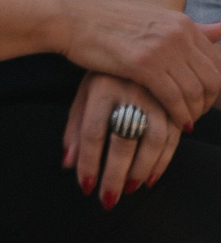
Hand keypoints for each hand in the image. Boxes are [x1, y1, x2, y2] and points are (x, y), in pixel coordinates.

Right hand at [58, 0, 220, 127]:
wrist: (70, 17)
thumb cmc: (105, 20)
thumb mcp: (149, 18)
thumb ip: (184, 29)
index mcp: (181, 22)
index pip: (215, 62)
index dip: (213, 87)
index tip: (201, 100)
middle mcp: (178, 33)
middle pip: (211, 78)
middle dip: (207, 103)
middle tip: (195, 116)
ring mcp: (162, 48)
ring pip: (195, 91)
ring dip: (194, 112)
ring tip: (186, 124)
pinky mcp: (144, 64)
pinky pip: (174, 97)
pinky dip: (179, 115)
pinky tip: (176, 124)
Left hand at [64, 71, 181, 206]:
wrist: (134, 43)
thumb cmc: (103, 76)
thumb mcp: (83, 94)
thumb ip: (75, 128)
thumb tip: (68, 164)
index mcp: (100, 88)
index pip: (92, 132)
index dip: (89, 163)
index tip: (86, 187)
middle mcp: (129, 92)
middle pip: (122, 140)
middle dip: (114, 174)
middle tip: (108, 199)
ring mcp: (155, 97)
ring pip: (152, 141)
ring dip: (141, 171)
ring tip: (128, 190)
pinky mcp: (174, 104)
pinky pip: (172, 138)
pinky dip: (163, 162)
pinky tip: (150, 178)